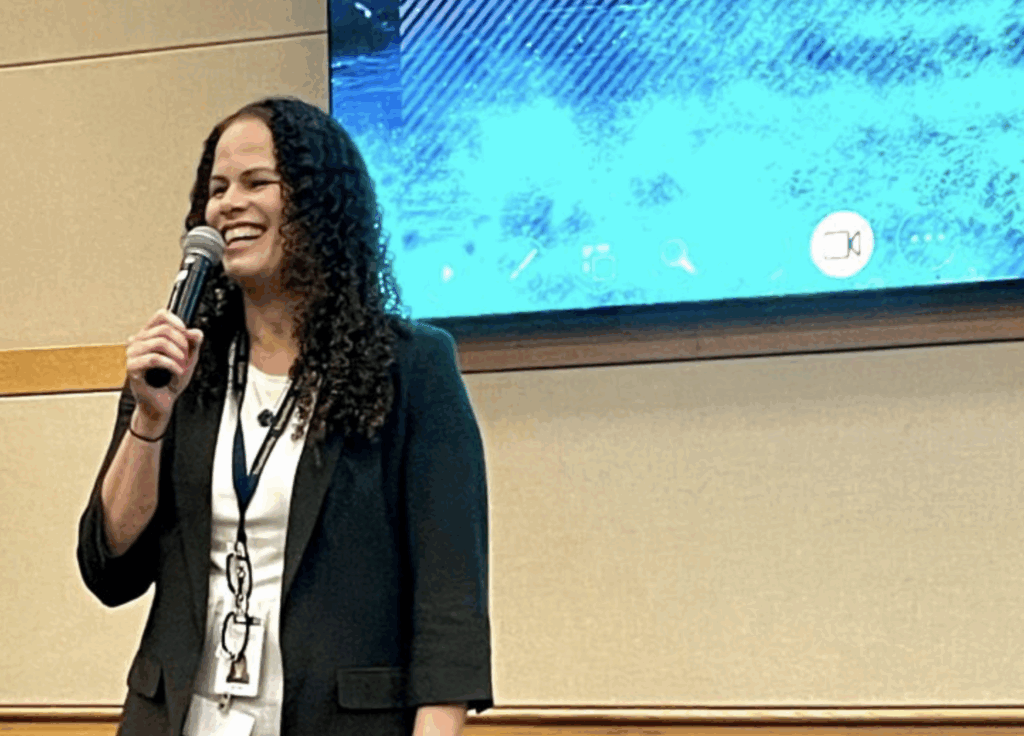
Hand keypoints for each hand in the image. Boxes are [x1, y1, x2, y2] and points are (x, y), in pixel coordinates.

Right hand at [125, 309, 203, 427]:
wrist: (162, 403)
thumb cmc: (171, 380)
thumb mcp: (188, 359)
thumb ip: (193, 344)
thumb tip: (196, 332)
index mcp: (149, 335)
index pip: (161, 315)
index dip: (178, 323)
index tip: (188, 336)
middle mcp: (137, 341)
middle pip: (164, 329)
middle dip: (182, 345)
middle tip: (187, 359)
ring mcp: (132, 354)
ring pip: (160, 342)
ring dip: (178, 356)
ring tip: (182, 367)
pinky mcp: (132, 368)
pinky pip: (154, 359)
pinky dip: (172, 365)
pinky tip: (178, 372)